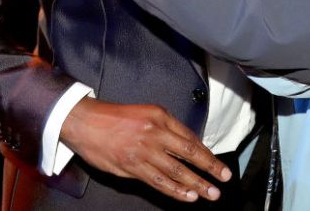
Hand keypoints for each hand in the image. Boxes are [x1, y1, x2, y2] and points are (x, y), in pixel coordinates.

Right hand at [60, 98, 230, 202]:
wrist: (84, 122)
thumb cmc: (115, 117)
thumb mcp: (145, 113)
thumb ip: (166, 129)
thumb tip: (188, 146)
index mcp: (160, 116)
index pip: (190, 138)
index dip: (206, 153)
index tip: (219, 164)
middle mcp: (154, 132)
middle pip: (189, 153)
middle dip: (209, 168)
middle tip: (225, 178)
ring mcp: (144, 151)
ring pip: (176, 171)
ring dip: (196, 184)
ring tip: (211, 193)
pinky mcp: (132, 167)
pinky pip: (158, 181)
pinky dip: (175, 190)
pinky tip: (188, 196)